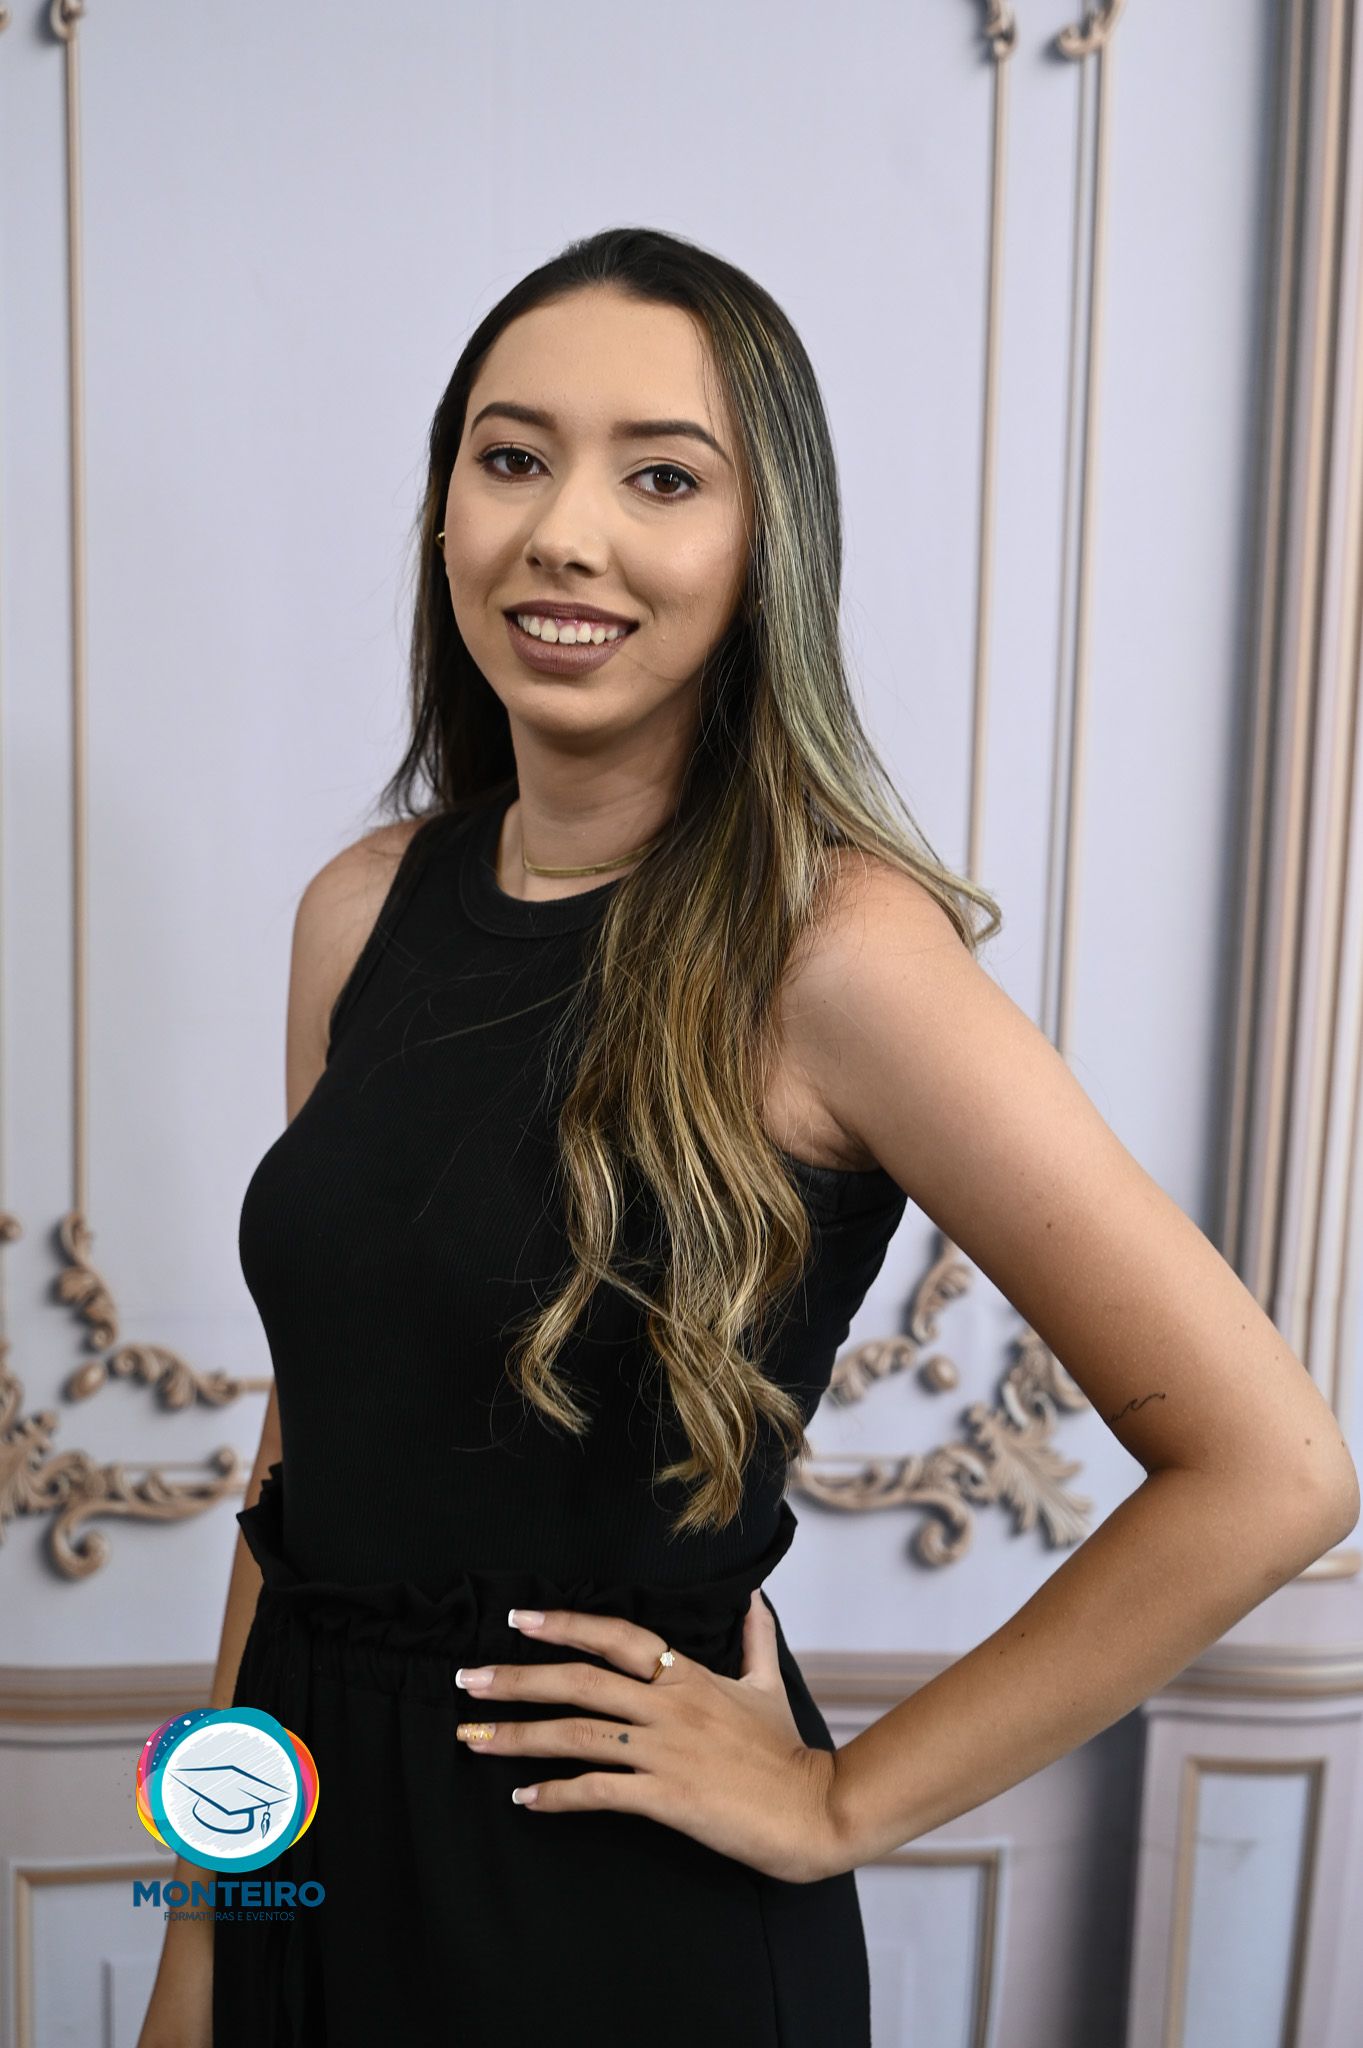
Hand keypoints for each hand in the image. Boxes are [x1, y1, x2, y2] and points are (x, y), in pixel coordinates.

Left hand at [453, 1587, 845, 1884]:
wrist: (814, 1809)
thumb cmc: (787, 1750)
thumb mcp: (768, 1684)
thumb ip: (754, 1639)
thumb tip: (754, 1596)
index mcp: (687, 1676)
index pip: (615, 1636)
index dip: (565, 1624)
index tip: (519, 1619)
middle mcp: (668, 1705)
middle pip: (579, 1680)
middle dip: (517, 1678)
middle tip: (468, 1680)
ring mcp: (664, 1751)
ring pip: (577, 1734)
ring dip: (517, 1735)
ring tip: (472, 1737)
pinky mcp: (666, 1798)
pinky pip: (598, 1792)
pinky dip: (556, 1796)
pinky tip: (525, 1800)